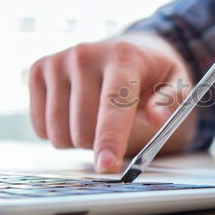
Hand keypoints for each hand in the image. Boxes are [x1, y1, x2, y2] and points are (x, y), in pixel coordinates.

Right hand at [29, 34, 195, 172]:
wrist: (123, 50)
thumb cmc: (152, 73)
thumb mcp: (176, 82)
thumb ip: (171, 101)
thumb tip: (158, 118)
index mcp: (123, 56)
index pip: (113, 102)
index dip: (110, 137)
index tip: (106, 164)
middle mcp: (85, 55)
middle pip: (84, 127)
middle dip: (100, 144)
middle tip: (116, 131)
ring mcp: (57, 61)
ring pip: (59, 132)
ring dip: (79, 141)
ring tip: (97, 119)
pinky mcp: (38, 71)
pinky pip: (41, 128)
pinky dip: (59, 132)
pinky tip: (75, 113)